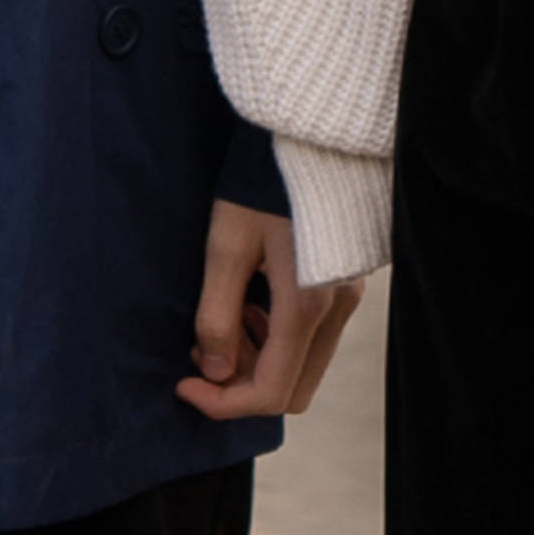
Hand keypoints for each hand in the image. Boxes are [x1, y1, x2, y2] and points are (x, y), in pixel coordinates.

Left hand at [176, 201, 360, 419]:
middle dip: (241, 384)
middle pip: (293, 389)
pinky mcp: (347, 283)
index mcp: (307, 305)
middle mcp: (338, 308)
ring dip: (258, 360)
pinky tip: (255, 301)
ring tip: (224, 318)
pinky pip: (315, 336)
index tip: (185, 384)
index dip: (222, 403)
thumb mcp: (227, 245)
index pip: (271, 392)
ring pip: (305, 365)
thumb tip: (215, 370)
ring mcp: (348, 296)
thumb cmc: (262, 181)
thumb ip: (218, 316)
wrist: (308, 131)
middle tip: (204, 348)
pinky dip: (279, 338)